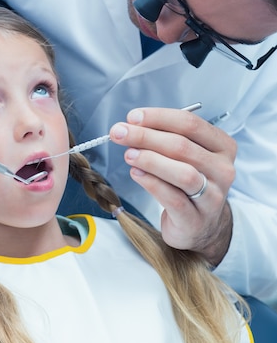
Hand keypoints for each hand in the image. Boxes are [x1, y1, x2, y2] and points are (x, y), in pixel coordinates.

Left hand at [110, 107, 235, 265]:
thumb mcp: (184, 156)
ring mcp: (213, 197)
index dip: (159, 117)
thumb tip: (133, 126)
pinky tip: (136, 173)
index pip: (190, 124)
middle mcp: (223, 170)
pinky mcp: (196, 220)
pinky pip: (173, 198)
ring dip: (150, 159)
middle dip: (146, 136)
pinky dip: (151, 182)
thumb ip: (164, 138)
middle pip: (183, 146)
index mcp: (222, 147)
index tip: (133, 117)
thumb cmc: (188, 182)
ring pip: (183, 173)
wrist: (200, 225)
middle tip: (120, 133)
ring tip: (129, 154)